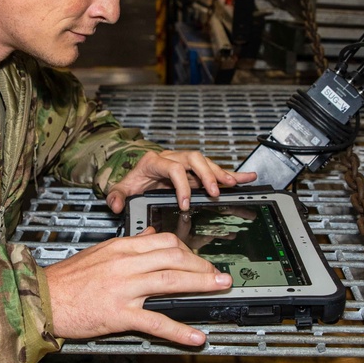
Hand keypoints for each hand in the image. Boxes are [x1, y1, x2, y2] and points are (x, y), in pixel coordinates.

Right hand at [44, 228, 232, 345]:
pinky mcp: (119, 314)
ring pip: (171, 281)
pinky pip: (156, 322)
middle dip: (202, 265)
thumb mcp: (100, 251)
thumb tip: (150, 234)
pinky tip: (195, 337)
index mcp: (122, 247)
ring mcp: (124, 288)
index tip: (200, 260)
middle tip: (219, 275)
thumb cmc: (68, 279)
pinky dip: (179, 330)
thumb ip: (128, 244)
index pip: (165, 240)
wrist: (43, 299)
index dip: (189, 250)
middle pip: (174, 257)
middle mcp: (126, 263)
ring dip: (201, 284)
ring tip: (220, 288)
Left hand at [105, 150, 256, 212]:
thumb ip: (117, 195)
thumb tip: (116, 205)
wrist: (136, 170)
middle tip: (213, 192)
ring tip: (233, 183)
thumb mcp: (122, 187)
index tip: (185, 203)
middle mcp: (173, 157)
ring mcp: (185, 163)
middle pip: (193, 159)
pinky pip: (215, 169)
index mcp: (155, 161)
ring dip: (220, 172)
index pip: (172, 168)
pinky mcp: (195, 171)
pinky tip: (246, 178)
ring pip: (205, 162)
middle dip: (205, 175)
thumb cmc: (133, 179)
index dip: (181, 184)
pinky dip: (231, 174)